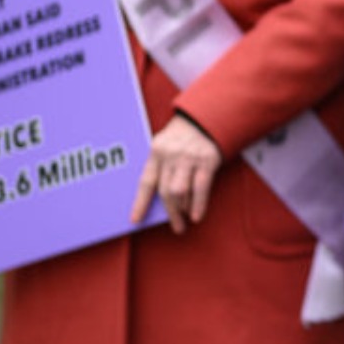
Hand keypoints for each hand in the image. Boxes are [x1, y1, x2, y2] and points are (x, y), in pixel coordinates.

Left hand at [130, 112, 222, 233]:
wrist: (207, 117)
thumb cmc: (184, 135)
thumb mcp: (166, 145)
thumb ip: (161, 166)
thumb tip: (161, 198)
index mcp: (156, 151)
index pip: (146, 181)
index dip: (140, 203)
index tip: (135, 220)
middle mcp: (171, 155)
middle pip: (166, 191)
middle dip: (171, 213)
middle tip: (176, 227)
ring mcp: (189, 157)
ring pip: (181, 192)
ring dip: (184, 209)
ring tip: (187, 219)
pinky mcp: (207, 160)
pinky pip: (201, 187)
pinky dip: (199, 204)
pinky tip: (197, 216)